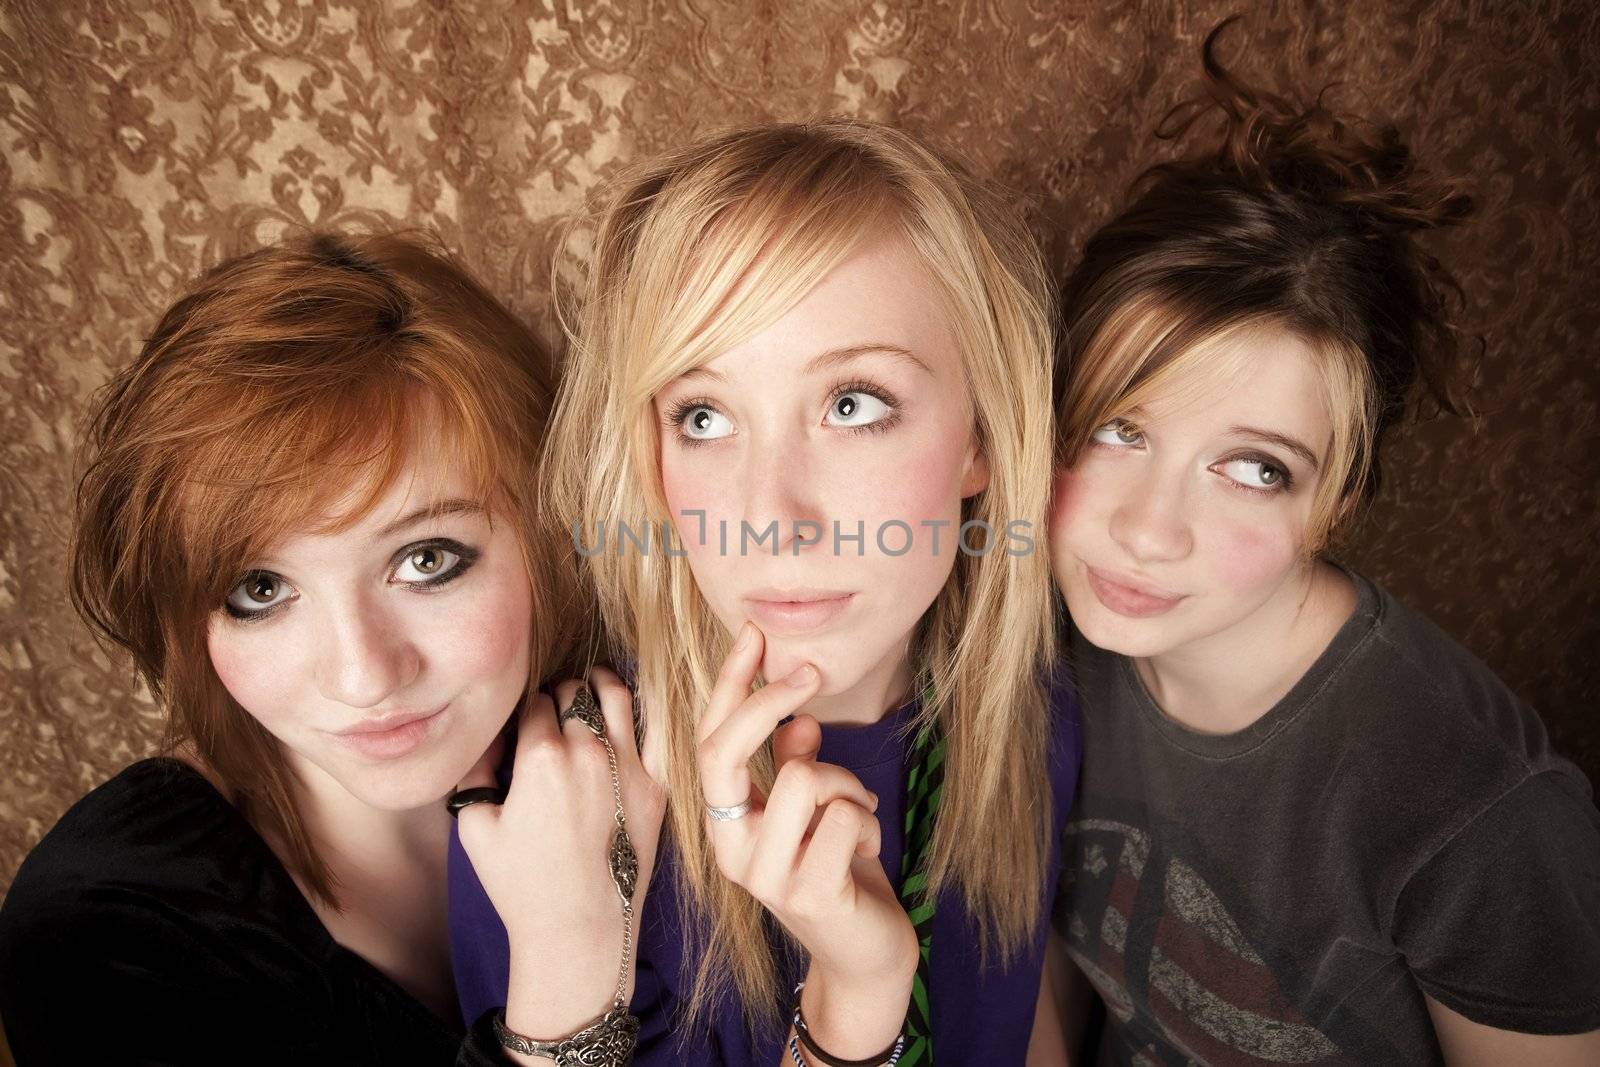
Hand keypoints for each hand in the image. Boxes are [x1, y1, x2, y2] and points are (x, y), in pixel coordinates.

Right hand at [456, 667, 665, 1041]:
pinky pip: (653, 730)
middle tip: (555, 706)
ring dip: (599, 685)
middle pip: (573, 693)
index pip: (534, 701)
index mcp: (540, 756)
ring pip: (616, 695)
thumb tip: (487, 740)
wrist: (579, 927)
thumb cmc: (523, 885)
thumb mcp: (475, 827)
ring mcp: (627, 766)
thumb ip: (474, 773)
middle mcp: (587, 751)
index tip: (526, 718)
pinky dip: (638, 713)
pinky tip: (626, 715)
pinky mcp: (655, 786)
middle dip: (560, 693)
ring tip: (591, 686)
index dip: (527, 705)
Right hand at [696, 624, 916, 1056]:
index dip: (729, 684)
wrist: (864, 954)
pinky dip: (866, 823)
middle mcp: (730, 847)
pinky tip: (863, 853)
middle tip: (813, 672)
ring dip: (844, 786)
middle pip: (724, 751)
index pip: (709, 741)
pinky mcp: (806, 893)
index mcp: (725, 821)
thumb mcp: (816, 809)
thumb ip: (796, 765)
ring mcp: (763, 874)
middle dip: (769, 701)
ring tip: (854, 818)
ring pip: (802, 778)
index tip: (754, 633)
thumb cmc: (839, 871)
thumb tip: (799, 720)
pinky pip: (843, 817)